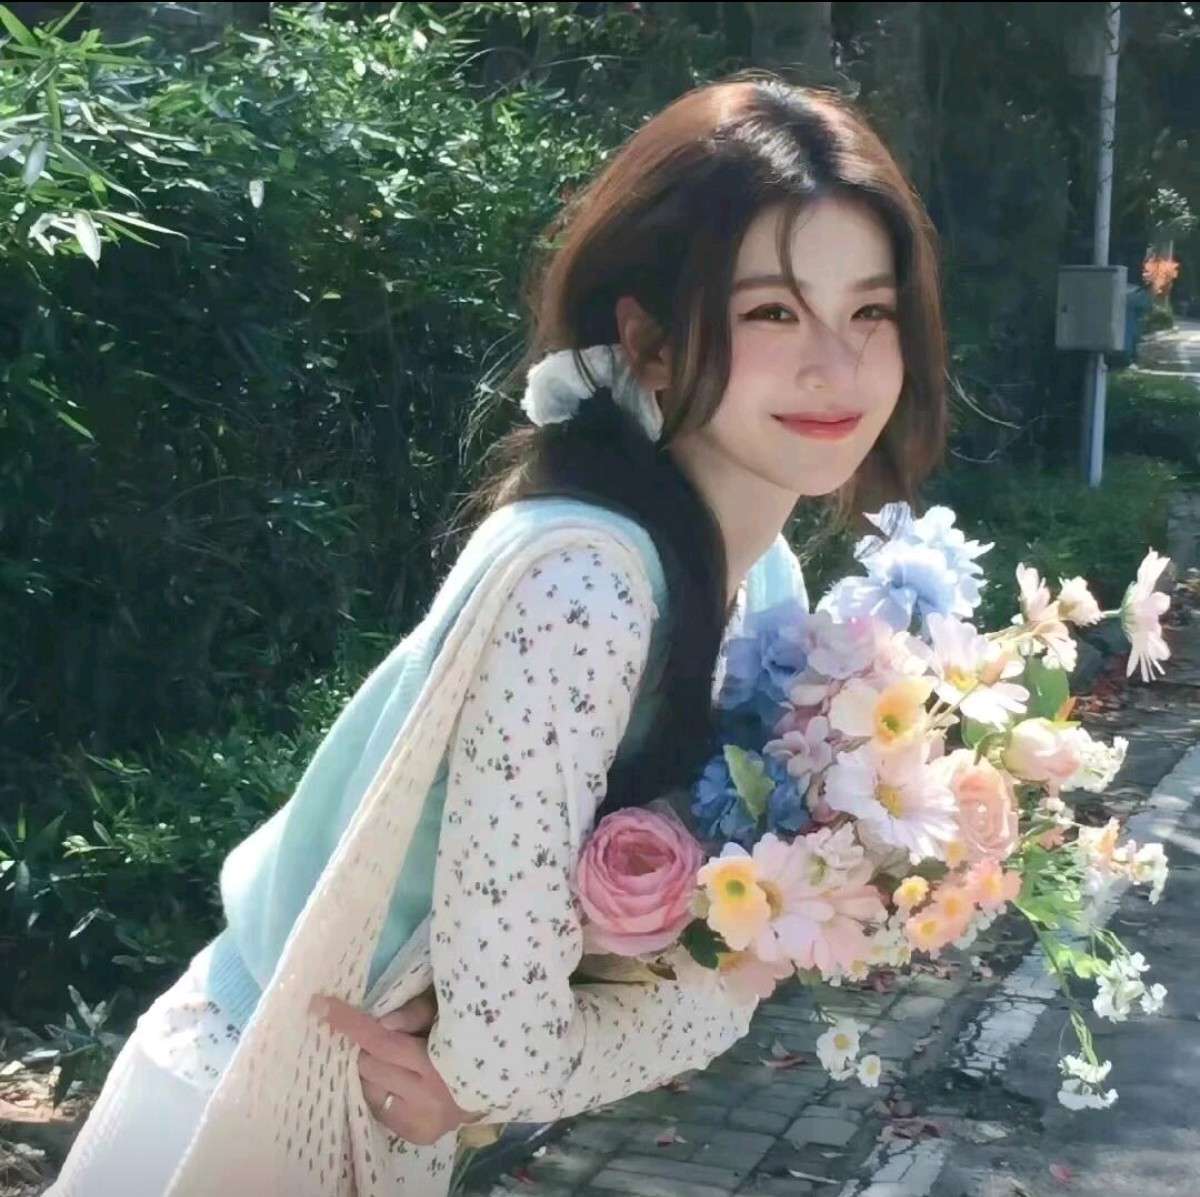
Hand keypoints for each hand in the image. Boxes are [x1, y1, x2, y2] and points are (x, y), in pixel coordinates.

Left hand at [310, 992, 482, 1144]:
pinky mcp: (412, 1134)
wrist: (487, 1085)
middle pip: (368, 1064)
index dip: (350, 1023)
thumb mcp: (444, 1014)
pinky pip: (377, 1107)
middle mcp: (427, 1096)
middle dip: (370, 1049)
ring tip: (397, 1064)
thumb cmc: (462, 1038)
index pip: (382, 1041)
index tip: (320, 1006)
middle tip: (389, 1041)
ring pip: (368, 1087)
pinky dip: (381, 1090)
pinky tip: (401, 1084)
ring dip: (374, 1071)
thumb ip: (413, 1013)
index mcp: (438, 1061)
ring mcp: (418, 1120)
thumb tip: (380, 1021)